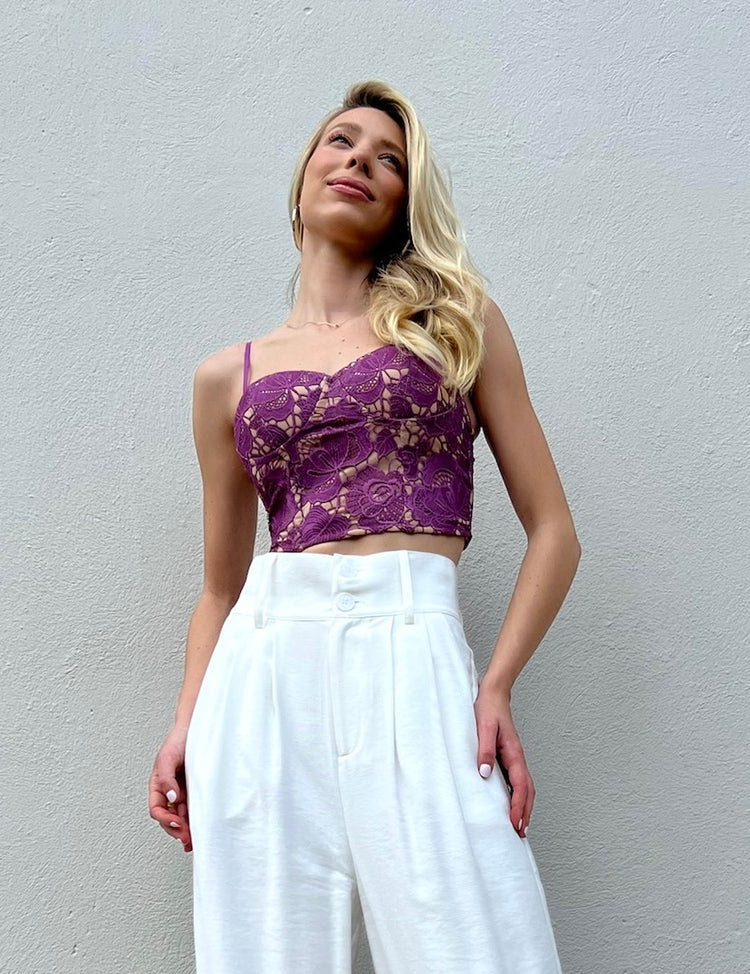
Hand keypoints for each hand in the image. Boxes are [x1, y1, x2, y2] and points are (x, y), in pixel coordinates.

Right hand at [148, 726, 192, 852]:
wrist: (197, 727)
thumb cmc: (178, 739)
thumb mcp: (167, 758)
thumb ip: (166, 778)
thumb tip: (170, 799)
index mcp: (158, 785)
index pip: (156, 809)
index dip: (165, 819)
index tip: (178, 822)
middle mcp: (169, 791)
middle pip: (168, 818)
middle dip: (176, 830)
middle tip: (187, 838)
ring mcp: (183, 792)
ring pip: (182, 817)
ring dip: (186, 830)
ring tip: (194, 840)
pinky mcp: (196, 790)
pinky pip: (195, 809)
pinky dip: (196, 821)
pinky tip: (200, 830)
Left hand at [474, 683, 533, 838]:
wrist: (493, 695)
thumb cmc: (488, 710)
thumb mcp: (483, 728)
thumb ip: (484, 750)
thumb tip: (485, 774)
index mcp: (514, 753)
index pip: (520, 785)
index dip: (518, 806)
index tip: (515, 823)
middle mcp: (518, 758)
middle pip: (528, 791)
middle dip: (525, 812)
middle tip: (520, 833)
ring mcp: (515, 758)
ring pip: (525, 787)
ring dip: (524, 806)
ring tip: (520, 826)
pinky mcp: (509, 757)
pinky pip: (518, 781)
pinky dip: (519, 796)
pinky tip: (512, 803)